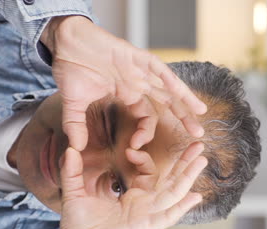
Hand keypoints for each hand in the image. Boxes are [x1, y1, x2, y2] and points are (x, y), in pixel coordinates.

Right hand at [41, 16, 206, 150]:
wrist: (65, 42)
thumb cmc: (71, 69)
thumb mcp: (73, 103)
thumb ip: (75, 125)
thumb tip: (75, 148)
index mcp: (127, 93)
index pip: (146, 116)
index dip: (146, 132)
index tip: (137, 146)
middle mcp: (137, 82)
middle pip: (166, 102)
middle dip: (183, 117)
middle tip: (198, 134)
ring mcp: (138, 69)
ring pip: (167, 85)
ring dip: (184, 98)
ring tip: (201, 112)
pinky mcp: (134, 56)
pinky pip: (156, 67)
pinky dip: (168, 78)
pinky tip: (180, 90)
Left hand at [58, 142, 206, 228]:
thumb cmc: (79, 227)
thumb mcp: (74, 194)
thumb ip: (72, 171)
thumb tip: (70, 149)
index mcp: (131, 196)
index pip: (148, 172)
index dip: (144, 159)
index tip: (132, 150)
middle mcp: (144, 204)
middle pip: (170, 180)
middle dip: (184, 162)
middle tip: (197, 144)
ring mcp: (147, 215)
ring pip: (173, 193)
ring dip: (188, 177)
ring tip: (202, 159)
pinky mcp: (145, 227)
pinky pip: (167, 216)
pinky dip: (182, 207)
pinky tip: (196, 196)